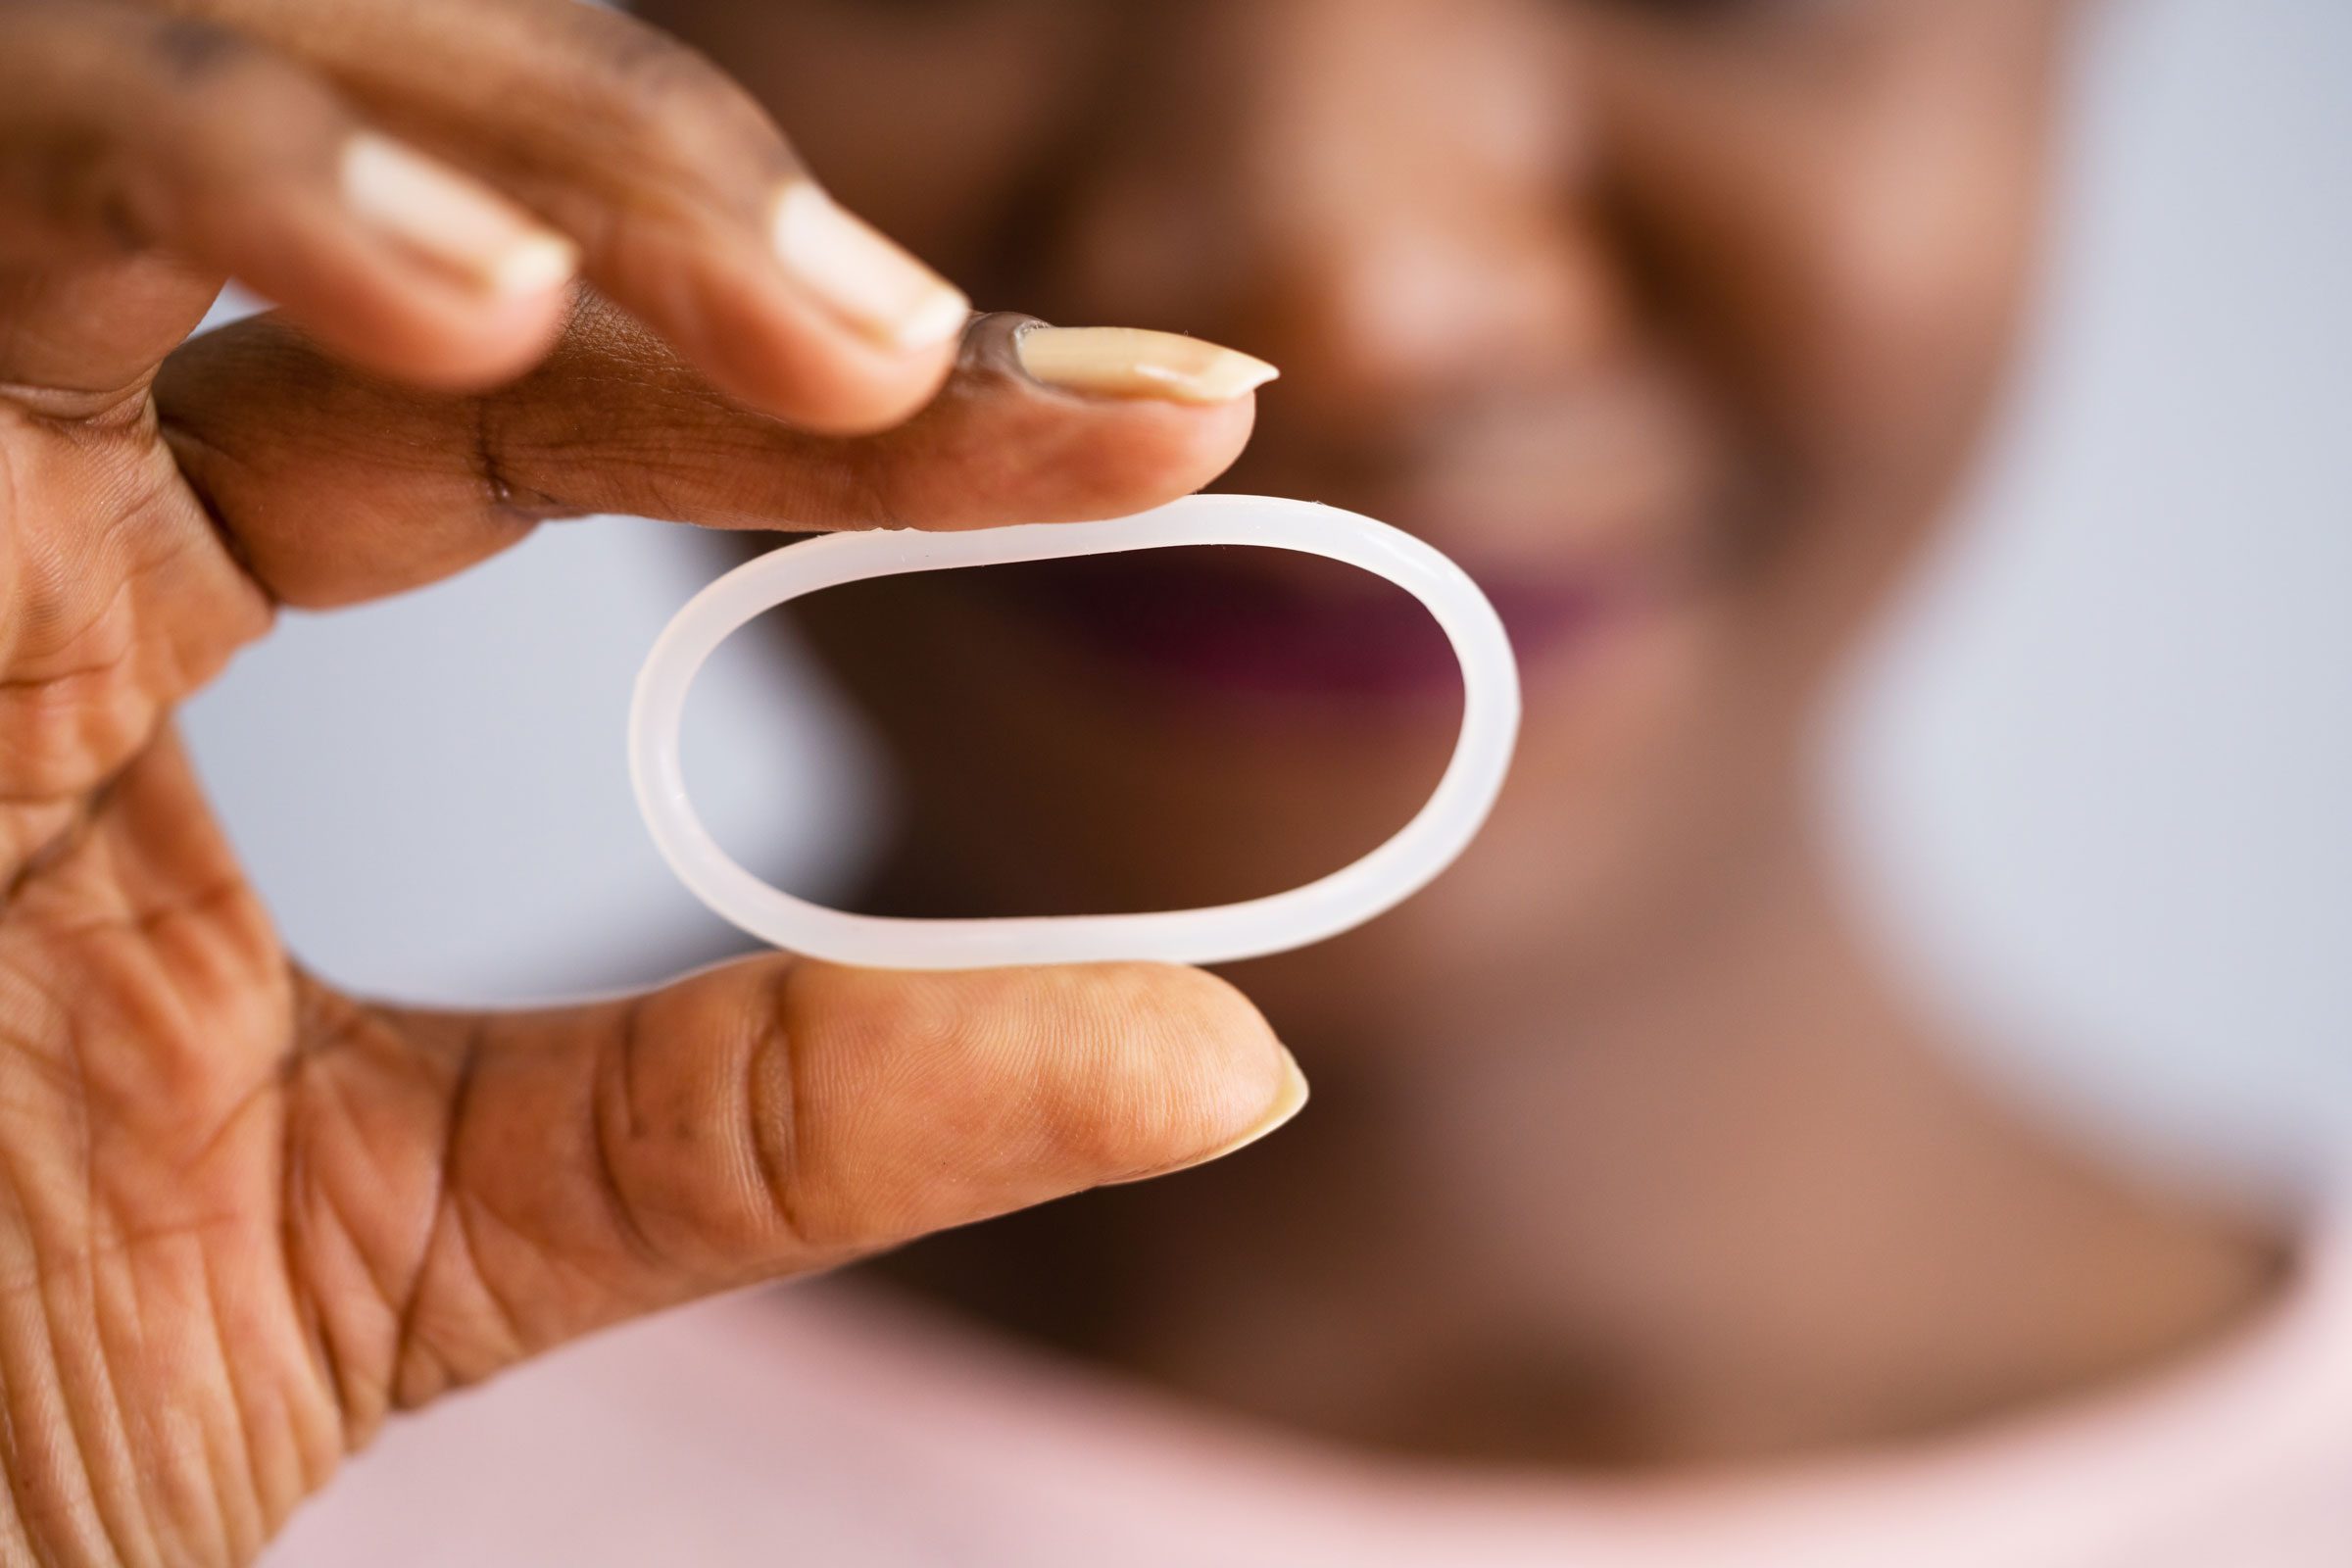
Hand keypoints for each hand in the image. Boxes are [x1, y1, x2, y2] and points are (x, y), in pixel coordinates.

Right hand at [0, 1, 1300, 1560]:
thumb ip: (799, 1116)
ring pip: (181, 89)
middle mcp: (13, 468)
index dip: (886, 406)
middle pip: (400, 179)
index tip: (1175, 427)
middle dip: (708, 217)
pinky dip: (222, 174)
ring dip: (526, 152)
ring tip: (829, 336)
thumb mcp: (434, 1236)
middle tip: (988, 361)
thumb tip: (1234, 1053)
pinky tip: (473, 318)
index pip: (573, 406)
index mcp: (151, 598)